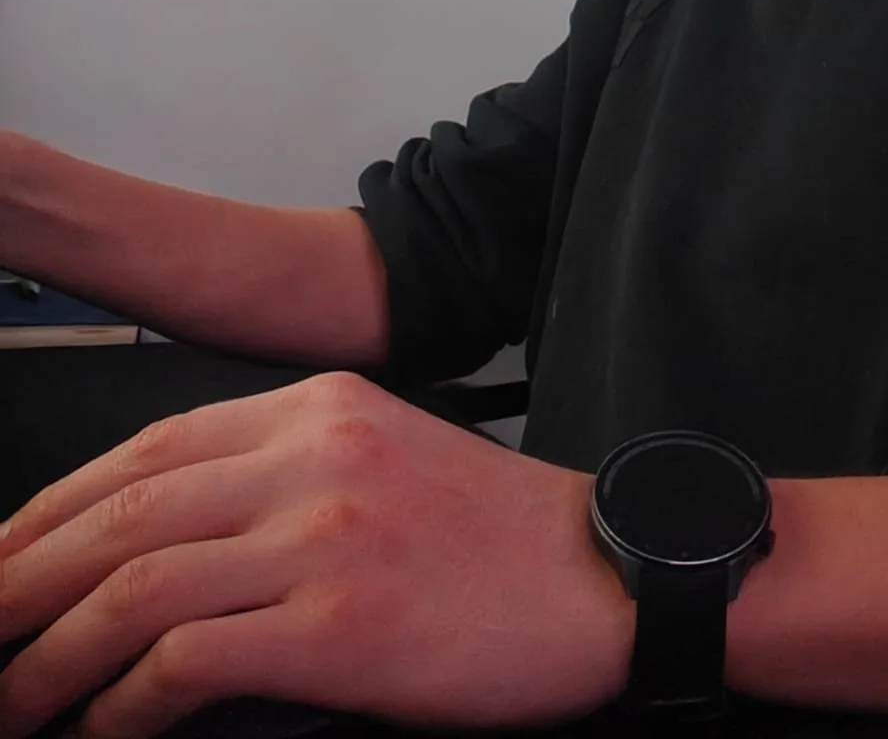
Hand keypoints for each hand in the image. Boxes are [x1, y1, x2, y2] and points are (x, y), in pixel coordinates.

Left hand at [0, 371, 632, 736]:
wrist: (603, 578)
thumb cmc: (495, 538)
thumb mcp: (383, 461)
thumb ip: (280, 477)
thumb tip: (160, 543)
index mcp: (318, 406)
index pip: (147, 447)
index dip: (53, 509)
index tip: (1, 559)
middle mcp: (311, 455)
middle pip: (122, 512)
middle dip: (20, 581)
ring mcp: (322, 534)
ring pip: (135, 588)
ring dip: (49, 658)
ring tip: (8, 705)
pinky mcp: (336, 622)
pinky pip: (186, 665)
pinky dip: (122, 708)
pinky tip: (100, 734)